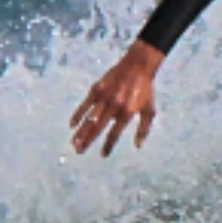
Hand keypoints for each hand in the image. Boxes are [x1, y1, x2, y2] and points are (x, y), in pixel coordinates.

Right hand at [70, 41, 162, 155]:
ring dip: (81, 131)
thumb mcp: (149, 110)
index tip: (102, 155)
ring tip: (74, 143)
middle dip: (88, 141)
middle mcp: (114, 107)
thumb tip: (137, 146)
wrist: (137, 66)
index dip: (108, 145)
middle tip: (79, 151)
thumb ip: (143, 129)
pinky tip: (72, 125)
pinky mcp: (97, 89)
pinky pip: (85, 104)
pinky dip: (78, 114)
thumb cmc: (145, 90)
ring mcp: (104, 97)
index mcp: (127, 113)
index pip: (114, 134)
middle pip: (98, 128)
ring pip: (89, 118)